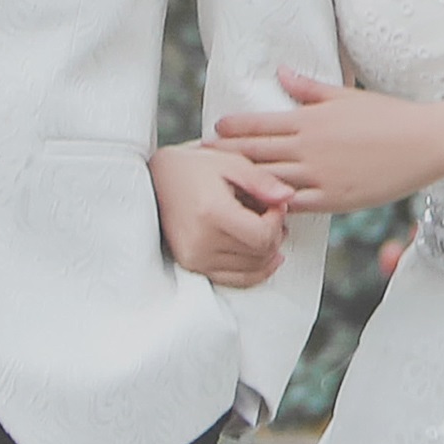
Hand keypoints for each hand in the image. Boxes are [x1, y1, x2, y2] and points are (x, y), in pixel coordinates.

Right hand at [152, 139, 294, 287]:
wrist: (155, 180)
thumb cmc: (192, 168)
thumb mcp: (231, 163)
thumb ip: (262, 181)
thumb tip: (288, 196)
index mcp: (211, 214)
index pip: (263, 236)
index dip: (278, 220)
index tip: (275, 205)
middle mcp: (201, 241)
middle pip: (260, 254)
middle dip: (275, 234)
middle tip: (270, 214)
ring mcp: (195, 258)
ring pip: (252, 269)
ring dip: (266, 250)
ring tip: (261, 227)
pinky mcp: (192, 266)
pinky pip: (235, 280)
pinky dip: (254, 269)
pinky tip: (262, 253)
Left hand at [207, 71, 443, 216]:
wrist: (425, 142)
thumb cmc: (388, 115)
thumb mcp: (346, 96)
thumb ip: (309, 88)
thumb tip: (280, 71)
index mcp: (309, 120)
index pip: (259, 125)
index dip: (232, 129)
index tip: (213, 131)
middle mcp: (308, 148)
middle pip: (255, 154)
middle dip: (226, 157)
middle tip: (199, 161)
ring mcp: (320, 176)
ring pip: (269, 181)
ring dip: (242, 184)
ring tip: (218, 188)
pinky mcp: (334, 199)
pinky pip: (294, 205)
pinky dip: (274, 207)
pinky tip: (259, 210)